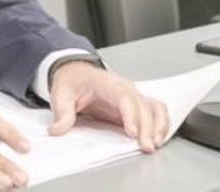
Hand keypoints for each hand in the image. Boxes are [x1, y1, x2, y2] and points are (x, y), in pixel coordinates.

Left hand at [47, 61, 169, 152]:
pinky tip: (158, 138)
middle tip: (145, 146)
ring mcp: (132, 95)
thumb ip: (62, 114)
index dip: (130, 114)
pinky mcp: (136, 105)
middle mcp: (124, 88)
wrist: (76, 72)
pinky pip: (156, 111)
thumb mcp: (61, 95)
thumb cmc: (72, 82)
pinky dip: (161, 124)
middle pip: (143, 105)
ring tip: (154, 144)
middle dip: (147, 127)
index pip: (124, 97)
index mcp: (106, 83)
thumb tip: (57, 130)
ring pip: (154, 107)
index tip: (132, 132)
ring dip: (158, 125)